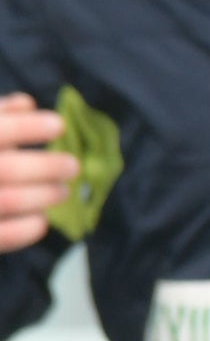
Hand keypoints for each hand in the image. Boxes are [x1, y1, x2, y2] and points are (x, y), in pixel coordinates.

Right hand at [0, 93, 79, 252]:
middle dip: (46, 167)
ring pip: (8, 201)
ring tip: (63, 191)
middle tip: (72, 166)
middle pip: (6, 169)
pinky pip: (1, 236)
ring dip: (42, 196)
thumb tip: (26, 104)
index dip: (26, 127)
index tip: (59, 124)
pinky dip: (26, 230)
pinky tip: (40, 220)